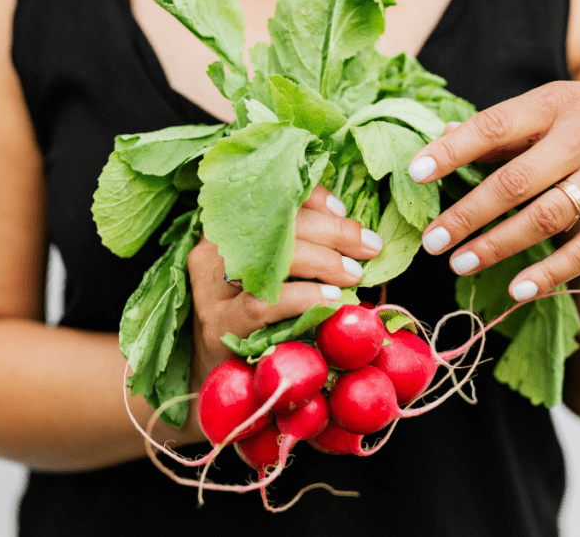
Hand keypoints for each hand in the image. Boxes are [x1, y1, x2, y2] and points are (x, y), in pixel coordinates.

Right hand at [186, 185, 383, 385]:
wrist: (222, 381)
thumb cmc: (260, 325)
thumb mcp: (278, 279)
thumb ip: (304, 252)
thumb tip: (357, 236)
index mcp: (226, 233)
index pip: (269, 198)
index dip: (310, 199)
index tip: (343, 211)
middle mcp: (212, 253)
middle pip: (275, 225)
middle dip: (332, 231)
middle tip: (368, 246)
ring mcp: (211, 290)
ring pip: (271, 259)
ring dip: (323, 262)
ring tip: (354, 274)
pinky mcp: (219, 325)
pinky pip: (264, 302)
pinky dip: (304, 297)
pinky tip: (331, 300)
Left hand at [407, 81, 579, 300]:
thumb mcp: (560, 106)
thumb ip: (507, 127)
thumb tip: (441, 137)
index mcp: (556, 104)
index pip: (495, 125)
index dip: (452, 150)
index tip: (414, 174)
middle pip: (515, 181)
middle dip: (467, 215)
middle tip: (431, 241)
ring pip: (546, 219)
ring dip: (498, 246)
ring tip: (460, 264)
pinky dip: (552, 273)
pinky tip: (518, 290)